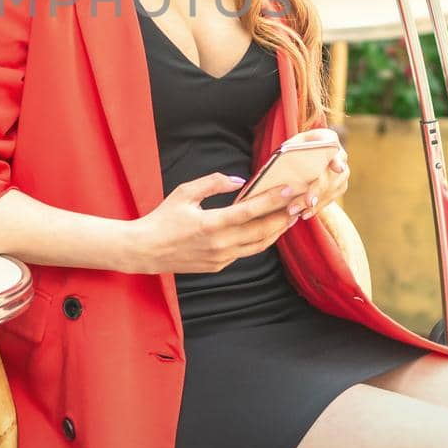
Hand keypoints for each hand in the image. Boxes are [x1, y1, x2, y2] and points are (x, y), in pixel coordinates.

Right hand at [123, 172, 306, 274]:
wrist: (146, 250)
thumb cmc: (163, 218)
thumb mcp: (184, 193)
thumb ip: (213, 183)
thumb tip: (238, 181)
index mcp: (211, 224)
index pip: (250, 211)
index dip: (272, 200)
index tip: (290, 190)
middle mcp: (220, 244)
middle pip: (262, 231)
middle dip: (284, 217)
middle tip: (301, 204)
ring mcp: (220, 258)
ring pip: (258, 245)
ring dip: (277, 231)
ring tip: (291, 218)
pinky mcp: (218, 266)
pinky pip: (245, 252)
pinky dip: (259, 240)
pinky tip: (267, 230)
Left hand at [279, 128, 350, 221]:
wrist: (308, 154)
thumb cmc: (296, 148)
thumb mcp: (290, 145)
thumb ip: (288, 152)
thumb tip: (280, 169)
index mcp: (328, 138)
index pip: (334, 145)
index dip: (337, 158)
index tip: (337, 168)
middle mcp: (341, 155)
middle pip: (330, 175)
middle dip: (314, 190)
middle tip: (297, 203)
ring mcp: (343, 173)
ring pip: (330, 190)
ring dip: (311, 203)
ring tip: (293, 211)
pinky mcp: (340, 186)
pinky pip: (330, 199)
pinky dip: (316, 207)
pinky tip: (303, 213)